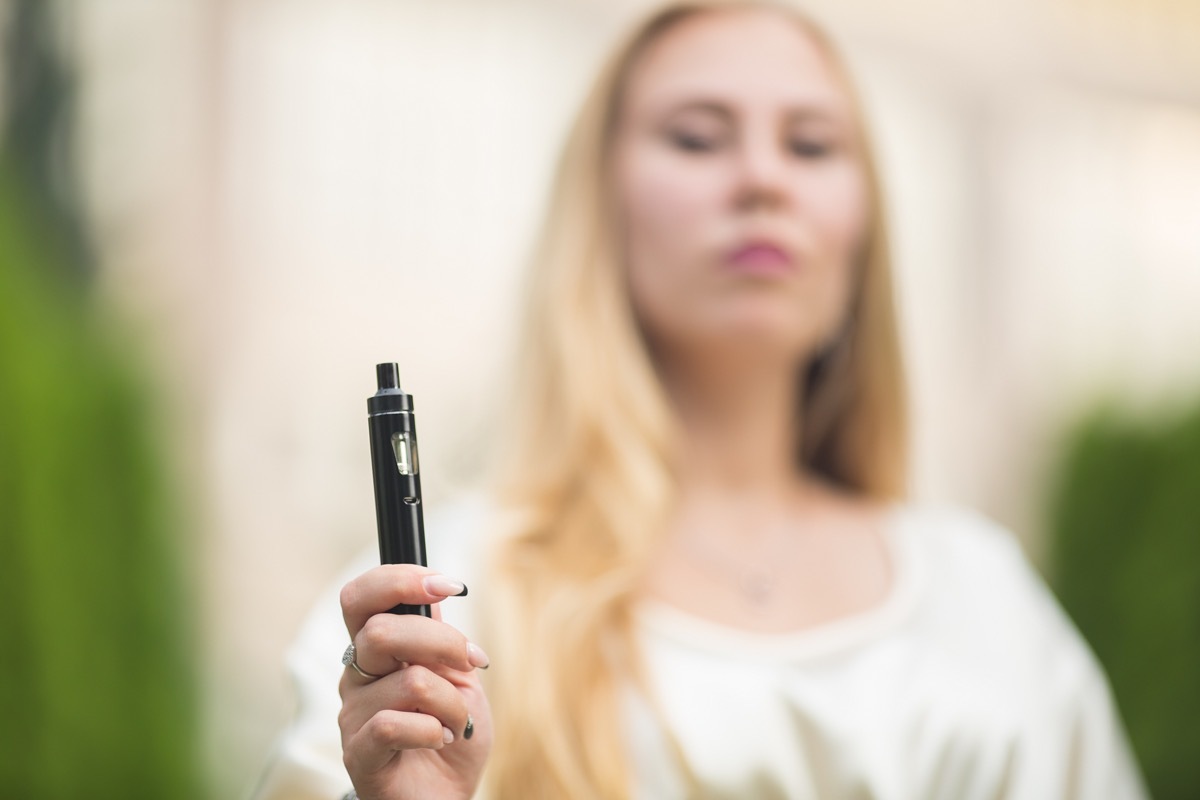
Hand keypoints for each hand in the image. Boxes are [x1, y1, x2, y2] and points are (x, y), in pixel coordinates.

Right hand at [338, 565, 491, 799]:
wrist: (446, 794)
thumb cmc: (451, 732)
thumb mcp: (459, 677)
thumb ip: (440, 638)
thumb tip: (434, 596)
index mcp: (376, 649)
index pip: (361, 597)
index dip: (400, 580)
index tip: (450, 586)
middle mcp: (357, 675)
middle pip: (382, 631)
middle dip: (443, 642)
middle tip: (474, 663)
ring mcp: (353, 715)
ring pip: (409, 681)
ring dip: (452, 702)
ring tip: (458, 722)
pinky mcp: (358, 754)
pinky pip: (393, 725)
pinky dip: (434, 729)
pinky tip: (442, 739)